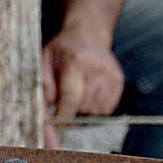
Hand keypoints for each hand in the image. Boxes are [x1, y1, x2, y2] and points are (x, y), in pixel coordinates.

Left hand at [41, 29, 124, 147]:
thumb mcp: (45, 60)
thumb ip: (43, 87)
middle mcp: (96, 68)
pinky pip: (107, 109)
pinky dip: (96, 107)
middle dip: (72, 110)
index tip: (56, 130)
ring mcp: (110, 74)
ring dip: (84, 109)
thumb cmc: (62, 49)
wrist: (87, 32)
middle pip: (84, 107)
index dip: (63, 117)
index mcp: (75, 61)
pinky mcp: (119, 80)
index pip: (71, 98)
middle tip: (66, 97)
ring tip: (78, 91)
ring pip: (96, 111)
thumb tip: (43, 115)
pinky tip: (89, 91)